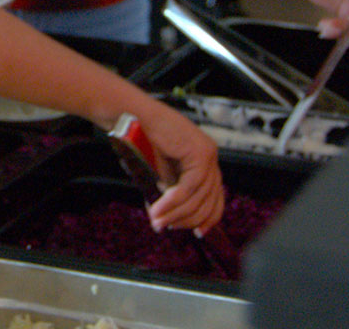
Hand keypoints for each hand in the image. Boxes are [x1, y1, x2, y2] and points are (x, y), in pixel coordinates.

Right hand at [132, 101, 224, 232]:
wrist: (132, 116)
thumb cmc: (142, 140)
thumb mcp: (160, 172)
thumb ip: (168, 193)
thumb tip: (166, 219)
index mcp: (205, 162)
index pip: (215, 199)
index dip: (207, 219)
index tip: (197, 233)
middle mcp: (211, 158)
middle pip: (209, 201)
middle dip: (186, 219)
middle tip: (164, 226)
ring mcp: (207, 154)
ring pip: (198, 197)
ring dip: (176, 213)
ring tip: (158, 219)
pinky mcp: (198, 153)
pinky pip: (188, 187)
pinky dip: (172, 201)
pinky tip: (158, 208)